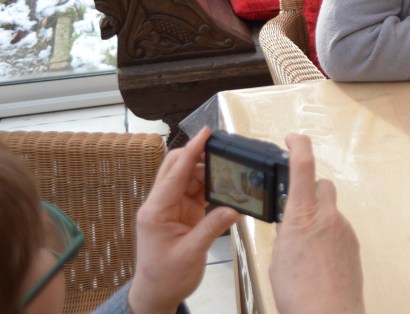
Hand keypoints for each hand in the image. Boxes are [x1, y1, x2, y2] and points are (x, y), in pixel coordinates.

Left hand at [127, 127, 239, 313]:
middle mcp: (161, 205)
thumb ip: (212, 228)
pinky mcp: (181, 214)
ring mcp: (171, 208)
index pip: (175, 173)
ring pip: (189, 177)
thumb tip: (234, 207)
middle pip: (177, 167)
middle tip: (222, 148)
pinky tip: (225, 186)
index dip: (192, 151)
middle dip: (198, 155)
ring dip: (208, 172)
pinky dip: (211, 186)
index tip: (206, 133)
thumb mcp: (190, 254)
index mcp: (156, 211)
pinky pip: (196, 191)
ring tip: (230, 169)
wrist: (156, 295)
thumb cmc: (165, 278)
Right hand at [269, 134, 364, 313]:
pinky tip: (317, 262)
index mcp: (302, 217)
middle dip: (309, 192)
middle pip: (322, 187)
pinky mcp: (353, 244)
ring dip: (317, 222)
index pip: (303, 169)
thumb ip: (287, 234)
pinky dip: (327, 239)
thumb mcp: (278, 259)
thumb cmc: (299, 295)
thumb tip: (294, 227)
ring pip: (330, 212)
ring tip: (303, 253)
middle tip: (295, 211)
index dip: (299, 147)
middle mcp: (328, 217)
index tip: (294, 138)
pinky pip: (338, 231)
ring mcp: (344, 230)